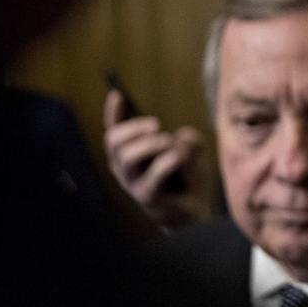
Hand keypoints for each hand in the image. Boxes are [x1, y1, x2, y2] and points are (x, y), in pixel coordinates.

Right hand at [103, 89, 204, 230]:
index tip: (118, 93)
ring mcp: (133, 184)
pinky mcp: (148, 197)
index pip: (113, 131)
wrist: (194, 213)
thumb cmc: (187, 178)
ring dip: (151, 143)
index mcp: (129, 156)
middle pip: (115, 141)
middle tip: (157, 125)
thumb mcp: (191, 152)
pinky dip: (171, 160)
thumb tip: (181, 139)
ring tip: (170, 143)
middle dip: (135, 128)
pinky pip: (156, 173)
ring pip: (128, 156)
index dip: (113, 113)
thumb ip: (189, 139)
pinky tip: (182, 158)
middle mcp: (124, 170)